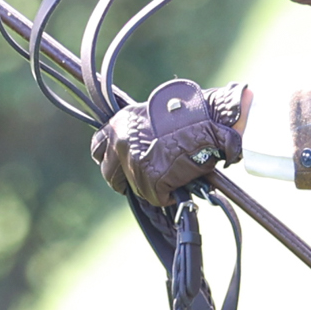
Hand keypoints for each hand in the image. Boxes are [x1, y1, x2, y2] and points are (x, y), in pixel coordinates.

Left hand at [90, 79, 247, 205]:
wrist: (211, 117)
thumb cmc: (191, 112)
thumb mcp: (156, 113)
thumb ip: (140, 132)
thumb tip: (128, 153)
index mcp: (121, 122)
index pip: (98, 147)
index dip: (110, 158)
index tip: (121, 163)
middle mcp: (121, 141)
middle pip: (110, 173)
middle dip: (126, 178)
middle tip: (146, 176)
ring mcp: (135, 162)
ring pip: (137, 188)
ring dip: (153, 186)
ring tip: (171, 176)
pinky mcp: (153, 179)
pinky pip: (157, 197)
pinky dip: (169, 194)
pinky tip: (180, 182)